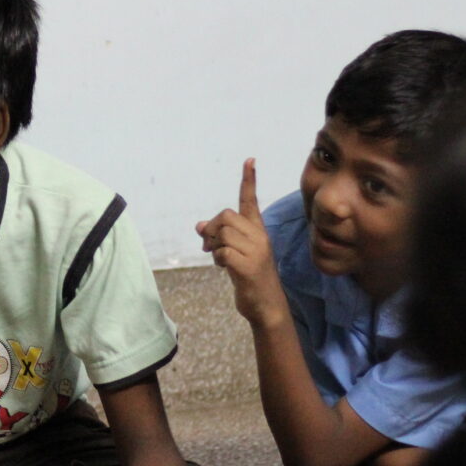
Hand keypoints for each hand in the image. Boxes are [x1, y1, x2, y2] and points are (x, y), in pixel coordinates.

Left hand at [195, 159, 285, 326]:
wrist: (266, 306)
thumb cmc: (249, 278)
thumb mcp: (234, 254)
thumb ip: (220, 237)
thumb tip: (199, 225)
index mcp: (258, 231)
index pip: (251, 201)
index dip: (248, 180)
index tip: (249, 160)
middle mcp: (259, 237)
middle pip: (225, 216)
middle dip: (211, 229)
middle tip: (208, 246)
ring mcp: (256, 251)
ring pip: (222, 233)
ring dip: (213, 247)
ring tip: (221, 259)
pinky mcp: (248, 266)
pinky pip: (222, 252)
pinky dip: (217, 259)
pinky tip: (224, 268)